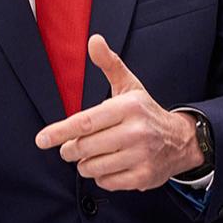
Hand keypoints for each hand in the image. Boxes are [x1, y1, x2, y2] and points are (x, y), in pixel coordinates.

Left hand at [34, 35, 201, 190]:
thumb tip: (93, 40)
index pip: (86, 122)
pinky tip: (108, 166)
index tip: (42, 140)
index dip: (60, 131)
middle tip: (69, 148)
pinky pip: (106, 182)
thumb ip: (109, 64)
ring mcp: (141, 156)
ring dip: (84, 164)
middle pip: (85, 147)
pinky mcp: (143, 177)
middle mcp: (136, 131)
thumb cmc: (145, 113)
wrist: (180, 141)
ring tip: (92, 156)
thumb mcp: (129, 86)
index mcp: (129, 107)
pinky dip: (101, 176)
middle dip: (70, 150)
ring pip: (93, 167)